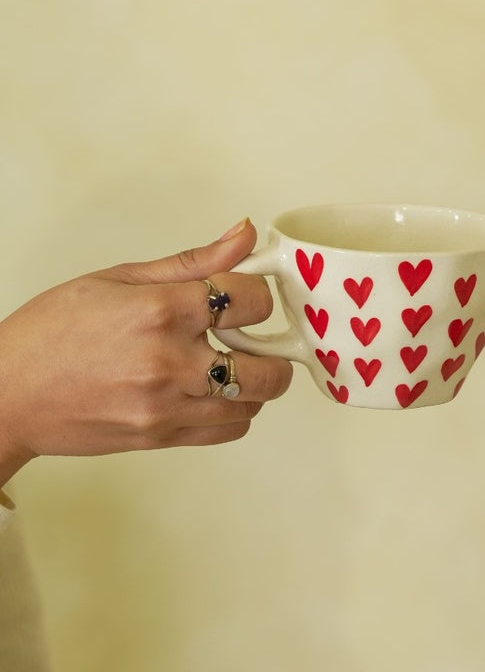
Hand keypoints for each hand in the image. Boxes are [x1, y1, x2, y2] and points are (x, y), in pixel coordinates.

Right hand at [0, 220, 292, 486]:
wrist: (9, 393)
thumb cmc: (52, 331)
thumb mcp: (117, 278)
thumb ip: (192, 262)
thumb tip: (245, 234)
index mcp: (159, 311)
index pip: (249, 299)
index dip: (255, 293)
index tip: (242, 295)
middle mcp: (170, 362)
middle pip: (267, 366)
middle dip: (271, 348)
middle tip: (251, 337)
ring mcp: (167, 406)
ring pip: (253, 402)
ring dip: (254, 382)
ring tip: (229, 364)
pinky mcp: (162, 437)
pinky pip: (229, 430)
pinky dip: (234, 411)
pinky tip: (211, 391)